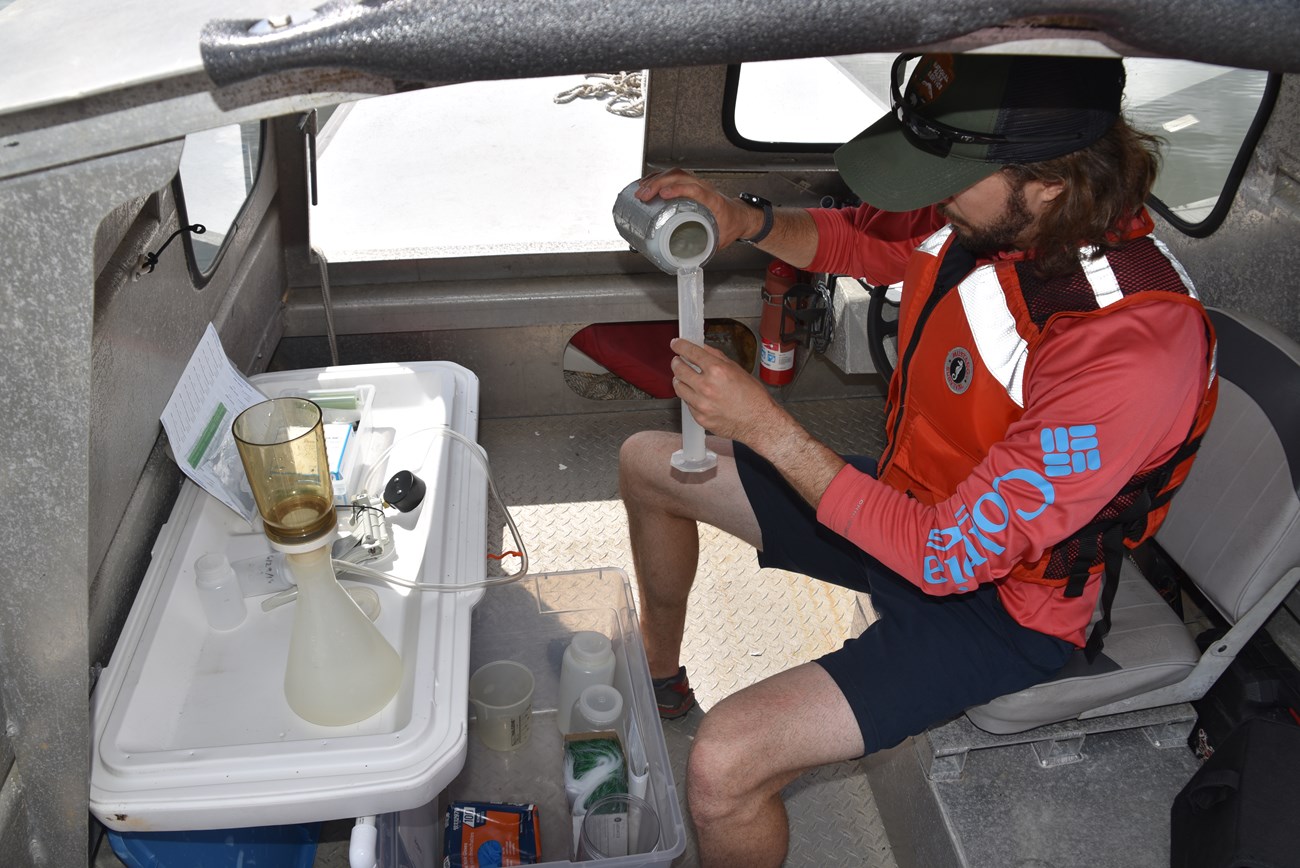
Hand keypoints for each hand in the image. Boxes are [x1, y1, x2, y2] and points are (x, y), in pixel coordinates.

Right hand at [636, 169, 763, 248]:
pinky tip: (646, 185)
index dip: (678, 189)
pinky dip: (657, 178)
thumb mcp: (718, 240)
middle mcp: (704, 187)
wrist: (739, 216)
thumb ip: (702, 250)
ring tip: (640, 191)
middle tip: (643, 196)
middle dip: (657, 183)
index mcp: (712, 200)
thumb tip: (683, 263)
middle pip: (679, 177)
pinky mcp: (690, 184)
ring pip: (674, 174)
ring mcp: (696, 183)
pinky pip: (673, 176)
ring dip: (655, 180)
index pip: (695, 189)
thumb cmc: (730, 225)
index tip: (663, 195)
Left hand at [669, 337, 784, 441]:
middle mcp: (707, 387)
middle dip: (676, 362)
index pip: (690, 352)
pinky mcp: (700, 417)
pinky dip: (690, 397)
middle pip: (679, 369)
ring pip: (678, 387)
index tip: (676, 344)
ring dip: (680, 380)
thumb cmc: (753, 397)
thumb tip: (702, 349)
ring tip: (685, 378)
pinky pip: (687, 403)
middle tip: (678, 361)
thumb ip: (716, 357)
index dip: (680, 345)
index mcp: (717, 371)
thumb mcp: (737, 369)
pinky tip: (698, 395)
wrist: (758, 422)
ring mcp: (701, 404)